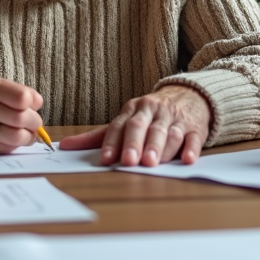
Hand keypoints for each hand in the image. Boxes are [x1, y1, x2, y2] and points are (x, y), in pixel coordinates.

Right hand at [0, 71, 43, 153]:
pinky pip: (2, 149)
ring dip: (26, 137)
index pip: (22, 98)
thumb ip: (13, 91)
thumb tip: (38, 103)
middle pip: (21, 119)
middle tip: (34, 123)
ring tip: (25, 133)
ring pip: (14, 137)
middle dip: (34, 123)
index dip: (34, 103)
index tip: (33, 105)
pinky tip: (8, 139)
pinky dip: (11, 145)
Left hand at [62, 85, 210, 166]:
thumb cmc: (151, 114)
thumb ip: (99, 136)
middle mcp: (154, 111)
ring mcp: (175, 119)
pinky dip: (191, 149)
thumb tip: (65, 146)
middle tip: (130, 161)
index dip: (113, 142)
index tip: (106, 159)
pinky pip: (193, 138)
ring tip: (152, 163)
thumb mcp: (126, 119)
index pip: (121, 125)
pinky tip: (188, 158)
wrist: (189, 96)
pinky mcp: (195, 127)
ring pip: (167, 133)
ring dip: (160, 148)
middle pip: (143, 127)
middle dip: (136, 144)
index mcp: (134, 109)